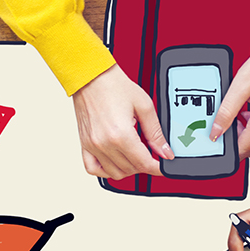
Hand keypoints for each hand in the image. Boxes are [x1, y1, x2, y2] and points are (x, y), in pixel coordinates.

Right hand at [71, 65, 169, 179]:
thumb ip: (156, 133)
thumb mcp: (144, 106)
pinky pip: (93, 169)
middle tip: (152, 155)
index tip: (164, 166)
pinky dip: (106, 171)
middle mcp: (104, 143)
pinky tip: (116, 162)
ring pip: (115, 173)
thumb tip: (165, 151)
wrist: (91, 77)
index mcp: (120, 134)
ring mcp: (92, 145)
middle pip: (131, 169)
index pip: (144, 163)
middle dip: (145, 165)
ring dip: (129, 169)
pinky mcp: (84, 144)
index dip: (158, 167)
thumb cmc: (114, 86)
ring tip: (135, 156)